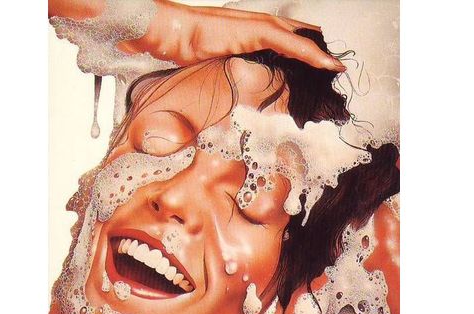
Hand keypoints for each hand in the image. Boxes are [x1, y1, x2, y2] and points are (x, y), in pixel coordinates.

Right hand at [118, 0, 345, 70]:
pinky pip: (293, 44)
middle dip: (317, 56)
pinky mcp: (258, 30)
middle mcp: (261, 28)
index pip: (285, 46)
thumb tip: (236, 90)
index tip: (317, 74)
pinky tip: (327, 64)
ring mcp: (261, 27)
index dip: (303, 58)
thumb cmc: (188, 49)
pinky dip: (312, 54)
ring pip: (301, 41)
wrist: (173, 32)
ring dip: (321, 56)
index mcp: (253, 38)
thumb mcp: (217, 66)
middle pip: (299, 40)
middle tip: (333, 72)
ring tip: (338, 69)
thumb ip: (233, 73)